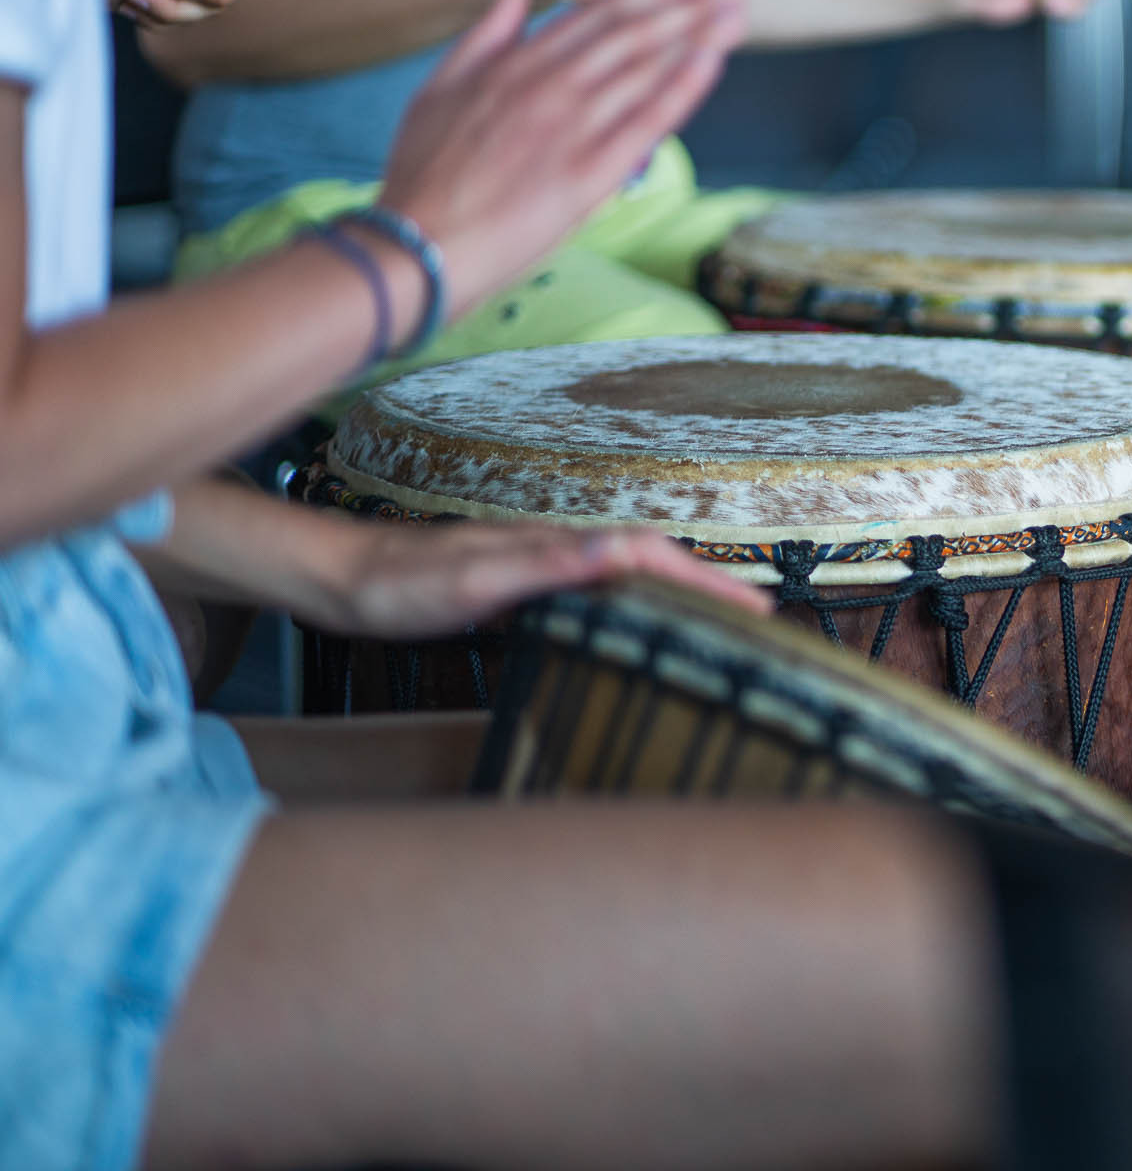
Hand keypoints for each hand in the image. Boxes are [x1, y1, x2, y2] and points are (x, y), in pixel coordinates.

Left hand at [316, 518, 771, 638]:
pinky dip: (629, 603)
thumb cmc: (399, 584)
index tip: (753, 607)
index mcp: (553, 547)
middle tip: (753, 619)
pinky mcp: (516, 584)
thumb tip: (622, 549)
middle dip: (705, 586)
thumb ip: (547, 562)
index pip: (649, 556)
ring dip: (672, 592)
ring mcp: (535, 564)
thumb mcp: (475, 577)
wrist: (340, 576)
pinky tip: (626, 623)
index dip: (705, 581)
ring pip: (622, 574)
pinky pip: (592, 591)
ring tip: (710, 622)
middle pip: (648, 562)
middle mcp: (552, 549)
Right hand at [376, 0, 743, 326]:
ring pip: (644, 67)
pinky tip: (713, 58)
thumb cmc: (424, 174)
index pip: (595, 16)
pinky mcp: (590, 171)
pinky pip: (647, 121)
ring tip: (738, 8)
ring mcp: (573, 126)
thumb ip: (482, 38)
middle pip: (630, 33)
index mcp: (517, 64)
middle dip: (684, 2)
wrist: (419, 244)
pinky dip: (683, 86)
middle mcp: (550, 85)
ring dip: (696, 33)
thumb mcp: (437, 89)